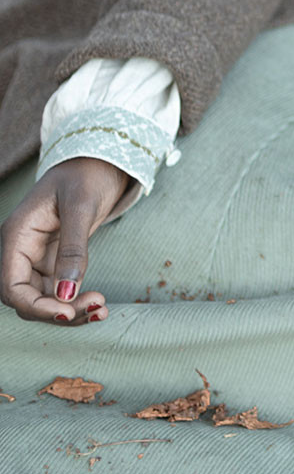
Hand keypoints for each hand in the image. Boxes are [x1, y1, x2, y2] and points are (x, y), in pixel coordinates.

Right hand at [0, 157, 131, 323]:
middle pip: (27, 298)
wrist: (101, 161)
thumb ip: (73, 249)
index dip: (35, 306)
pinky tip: (98, 305)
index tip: (67, 312)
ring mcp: (37, 258)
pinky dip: (76, 301)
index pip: (12, 286)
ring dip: (70, 310)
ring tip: (102, 310)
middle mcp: (21, 251)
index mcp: (16, 236)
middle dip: (57, 311)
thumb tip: (66, 294)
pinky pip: (59, 291)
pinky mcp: (55, 261)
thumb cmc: (86, 174)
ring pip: (44, 299)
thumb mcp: (81, 207)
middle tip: (96, 308)